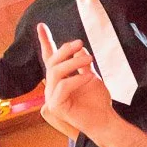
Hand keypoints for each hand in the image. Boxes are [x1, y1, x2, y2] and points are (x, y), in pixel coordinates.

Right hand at [37, 23, 113, 139]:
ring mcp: (51, 98)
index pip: (49, 58)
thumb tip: (78, 48)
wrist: (104, 121)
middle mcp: (52, 88)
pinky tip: (89, 77)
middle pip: (51, 62)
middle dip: (64, 50)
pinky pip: (63, 86)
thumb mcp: (91, 75)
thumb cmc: (98, 101)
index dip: (46, 42)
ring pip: (55, 72)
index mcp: (59, 80)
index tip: (41, 25)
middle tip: (80, 43)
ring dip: (73, 62)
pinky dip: (77, 79)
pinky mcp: (56, 106)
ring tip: (90, 59)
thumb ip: (82, 63)